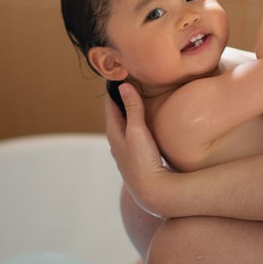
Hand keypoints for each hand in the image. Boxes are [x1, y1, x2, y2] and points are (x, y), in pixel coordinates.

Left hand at [105, 84, 175, 215]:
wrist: (153, 191)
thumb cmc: (142, 161)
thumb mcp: (137, 131)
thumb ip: (133, 109)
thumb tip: (124, 85)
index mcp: (113, 132)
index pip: (109, 103)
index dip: (113, 88)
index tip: (117, 71)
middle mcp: (117, 141)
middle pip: (117, 113)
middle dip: (122, 97)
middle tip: (130, 78)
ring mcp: (127, 150)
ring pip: (127, 124)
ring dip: (131, 111)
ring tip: (141, 96)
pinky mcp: (138, 157)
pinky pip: (136, 133)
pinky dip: (139, 123)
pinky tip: (150, 122)